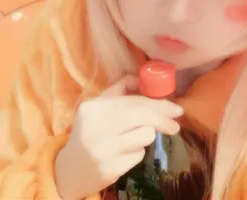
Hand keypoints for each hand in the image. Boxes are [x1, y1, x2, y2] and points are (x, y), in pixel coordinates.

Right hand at [54, 75, 182, 199]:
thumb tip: (141, 78)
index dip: (159, 104)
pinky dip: (137, 152)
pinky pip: (138, 155)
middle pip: (143, 116)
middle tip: (175, 125)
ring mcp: (103, 149)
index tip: (176, 108)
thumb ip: (119, 89)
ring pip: (145, 135)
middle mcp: (98, 126)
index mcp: (94, 107)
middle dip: (164, 119)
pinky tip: (124, 153)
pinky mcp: (110, 168)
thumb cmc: (90, 130)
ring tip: (133, 139)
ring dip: (146, 136)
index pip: (134, 102)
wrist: (70, 168)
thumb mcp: (99, 105)